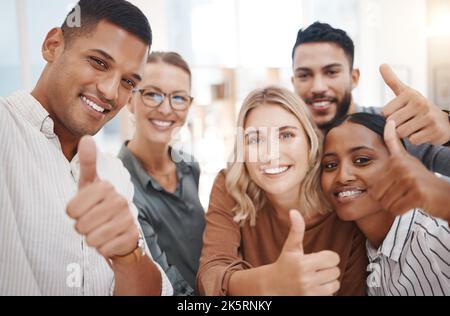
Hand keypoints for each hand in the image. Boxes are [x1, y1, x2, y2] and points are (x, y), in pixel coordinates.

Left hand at [66, 136, 138, 258]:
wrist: (122, 230)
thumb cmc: (100, 206)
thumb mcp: (90, 185)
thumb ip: (88, 163)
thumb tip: (86, 138)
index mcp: (106, 187)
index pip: (71, 209)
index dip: (72, 214)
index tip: (80, 210)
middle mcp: (119, 200)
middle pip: (81, 225)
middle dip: (82, 228)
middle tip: (91, 223)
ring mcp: (127, 218)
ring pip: (93, 238)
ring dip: (92, 239)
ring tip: (99, 231)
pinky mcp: (132, 235)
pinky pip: (105, 249)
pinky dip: (103, 249)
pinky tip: (110, 240)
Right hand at [272, 210, 340, 295]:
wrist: (272, 286)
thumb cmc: (284, 264)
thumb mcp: (290, 247)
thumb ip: (296, 229)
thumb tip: (294, 211)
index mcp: (302, 263)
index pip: (333, 258)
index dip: (329, 256)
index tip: (321, 257)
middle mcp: (306, 279)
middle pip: (335, 271)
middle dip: (328, 268)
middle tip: (317, 267)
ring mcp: (309, 292)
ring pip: (335, 283)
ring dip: (329, 280)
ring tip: (317, 277)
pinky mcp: (311, 299)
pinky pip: (332, 294)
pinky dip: (327, 290)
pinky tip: (316, 286)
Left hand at [370, 120, 449, 219]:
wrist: (445, 197)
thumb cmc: (421, 184)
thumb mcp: (408, 164)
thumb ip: (394, 154)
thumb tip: (381, 134)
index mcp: (399, 159)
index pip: (390, 144)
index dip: (390, 132)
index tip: (391, 121)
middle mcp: (403, 166)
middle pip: (376, 190)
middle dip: (384, 198)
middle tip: (399, 195)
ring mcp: (410, 179)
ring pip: (385, 201)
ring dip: (392, 205)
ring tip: (405, 199)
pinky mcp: (417, 194)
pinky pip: (395, 208)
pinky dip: (399, 211)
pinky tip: (409, 206)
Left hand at [381, 64, 449, 145]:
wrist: (444, 121)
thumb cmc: (418, 107)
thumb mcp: (406, 93)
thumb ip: (392, 81)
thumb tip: (381, 64)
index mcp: (410, 94)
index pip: (385, 113)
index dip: (391, 116)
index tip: (403, 112)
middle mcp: (420, 103)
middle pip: (392, 124)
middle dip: (398, 126)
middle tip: (410, 121)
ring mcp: (428, 117)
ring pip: (401, 133)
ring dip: (406, 133)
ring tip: (416, 126)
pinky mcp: (434, 130)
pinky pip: (413, 140)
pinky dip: (416, 139)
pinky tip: (423, 133)